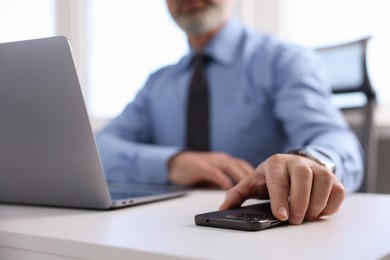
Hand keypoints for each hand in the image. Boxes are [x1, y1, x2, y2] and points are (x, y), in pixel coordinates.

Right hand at [168, 151, 254, 188]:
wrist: (175, 163)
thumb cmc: (196, 169)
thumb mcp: (215, 173)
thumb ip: (227, 179)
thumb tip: (240, 194)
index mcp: (226, 161)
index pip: (244, 167)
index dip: (256, 175)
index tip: (265, 185)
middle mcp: (221, 159)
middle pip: (240, 167)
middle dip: (252, 178)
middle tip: (262, 189)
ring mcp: (211, 162)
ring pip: (230, 168)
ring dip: (241, 179)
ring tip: (251, 190)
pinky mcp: (200, 167)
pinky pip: (214, 173)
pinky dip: (223, 180)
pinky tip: (229, 188)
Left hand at [219, 154, 344, 224]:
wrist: (294, 164)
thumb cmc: (271, 177)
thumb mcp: (253, 182)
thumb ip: (238, 194)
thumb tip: (224, 207)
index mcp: (275, 162)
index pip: (278, 179)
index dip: (280, 198)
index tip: (281, 215)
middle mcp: (296, 162)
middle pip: (302, 176)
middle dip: (300, 201)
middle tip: (295, 220)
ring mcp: (316, 167)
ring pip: (323, 180)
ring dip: (317, 203)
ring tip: (307, 217)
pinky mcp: (332, 176)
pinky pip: (338, 188)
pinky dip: (331, 204)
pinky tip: (320, 212)